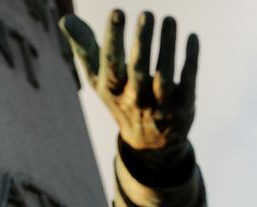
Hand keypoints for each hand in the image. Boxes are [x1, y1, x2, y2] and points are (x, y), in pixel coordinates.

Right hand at [60, 10, 198, 154]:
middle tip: (146, 14)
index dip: (113, 39)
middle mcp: (135, 99)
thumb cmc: (121, 98)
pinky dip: (190, 59)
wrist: (150, 143)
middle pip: (138, 70)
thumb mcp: (99, 79)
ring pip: (164, 75)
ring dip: (167, 46)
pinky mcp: (183, 106)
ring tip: (168, 19)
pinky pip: (188, 82)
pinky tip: (191, 37)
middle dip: (142, 42)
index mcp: (112, 90)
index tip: (117, 11)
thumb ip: (84, 48)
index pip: (111, 64)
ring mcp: (160, 105)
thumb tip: (65, 19)